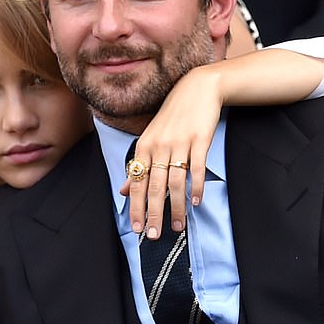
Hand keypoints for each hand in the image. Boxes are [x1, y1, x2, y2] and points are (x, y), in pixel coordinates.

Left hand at [120, 65, 223, 238]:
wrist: (197, 89)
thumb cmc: (172, 116)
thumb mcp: (151, 138)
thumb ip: (138, 165)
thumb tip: (124, 190)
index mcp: (144, 147)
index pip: (137, 183)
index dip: (136, 207)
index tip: (136, 228)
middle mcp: (159, 146)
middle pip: (154, 187)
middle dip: (153, 213)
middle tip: (154, 235)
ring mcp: (180, 143)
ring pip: (176, 182)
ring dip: (177, 207)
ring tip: (179, 226)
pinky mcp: (199, 140)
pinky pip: (197, 168)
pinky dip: (197, 187)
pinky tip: (197, 203)